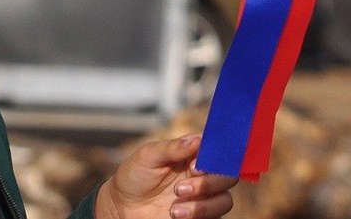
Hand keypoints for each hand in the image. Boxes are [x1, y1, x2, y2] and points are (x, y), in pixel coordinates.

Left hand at [96, 134, 236, 218]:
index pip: (217, 149)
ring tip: (174, 208)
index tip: (195, 166)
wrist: (122, 207)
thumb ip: (172, 148)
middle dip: (208, 183)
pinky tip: (176, 213)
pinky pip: (216, 215)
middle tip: (180, 188)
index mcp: (192, 153)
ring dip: (202, 204)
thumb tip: (198, 140)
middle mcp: (202, 173)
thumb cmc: (134, 176)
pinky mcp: (201, 215)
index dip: (215, 157)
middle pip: (228, 175)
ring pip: (225, 199)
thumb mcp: (148, 156)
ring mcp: (202, 196)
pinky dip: (199, 214)